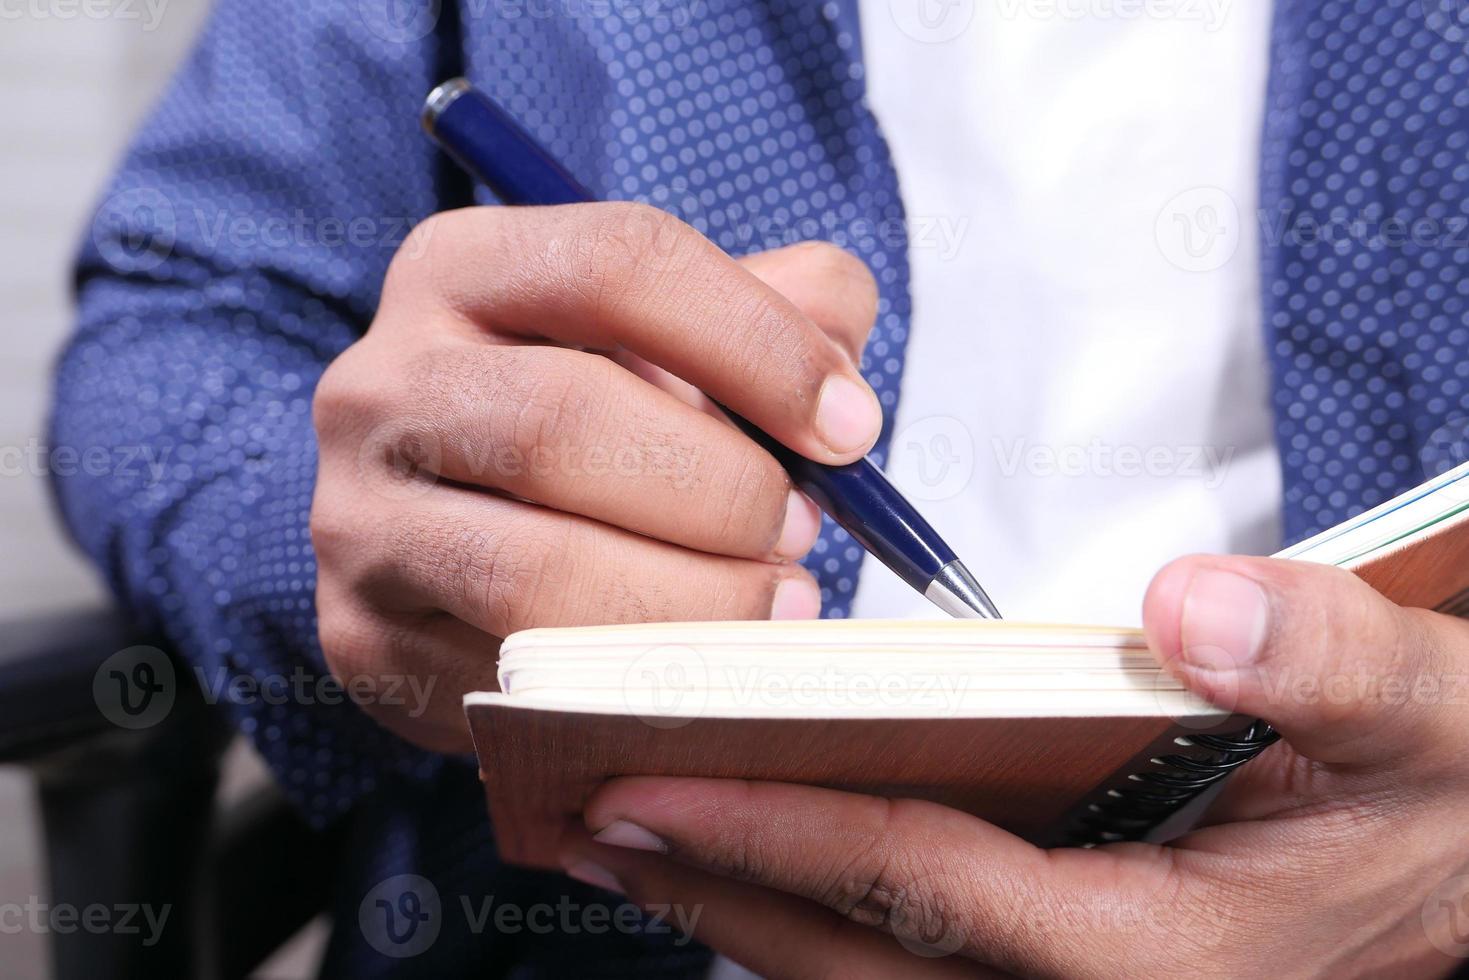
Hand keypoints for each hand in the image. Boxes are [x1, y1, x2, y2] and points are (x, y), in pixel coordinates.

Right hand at [310, 204, 883, 751]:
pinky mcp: (366, 636)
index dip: (755, 343)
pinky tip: (701, 672)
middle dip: (720, 489)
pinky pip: (515, 678)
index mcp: (463, 269)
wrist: (452, 532)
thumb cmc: (591, 418)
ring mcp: (361, 517)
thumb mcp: (673, 336)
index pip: (618, 262)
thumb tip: (842, 375)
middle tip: (803, 533)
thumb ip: (777, 311)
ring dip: (690, 601)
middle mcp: (385, 381)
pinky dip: (632, 686)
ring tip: (775, 606)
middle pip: (564, 418)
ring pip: (533, 571)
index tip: (851, 427)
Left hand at [561, 555, 1468, 977]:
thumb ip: (1331, 661)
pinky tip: (748, 841)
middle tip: (585, 812)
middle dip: (715, 887)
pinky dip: (812, 900)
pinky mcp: (1068, 960)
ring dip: (742, 903)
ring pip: (868, 967)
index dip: (776, 838)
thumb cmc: (1445, 792)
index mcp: (1164, 946)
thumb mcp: (1436, 716)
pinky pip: (908, 949)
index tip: (646, 786)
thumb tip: (1193, 606)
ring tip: (629, 830)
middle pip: (860, 951)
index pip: (926, 886)